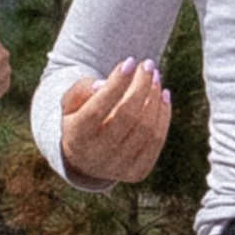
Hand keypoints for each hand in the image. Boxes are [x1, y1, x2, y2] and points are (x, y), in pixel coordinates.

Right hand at [59, 59, 170, 184]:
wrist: (85, 158)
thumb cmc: (80, 119)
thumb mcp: (70, 103)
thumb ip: (81, 90)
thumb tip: (102, 85)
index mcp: (76, 137)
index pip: (98, 107)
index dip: (116, 83)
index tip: (130, 61)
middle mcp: (96, 156)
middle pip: (127, 116)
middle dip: (141, 86)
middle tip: (148, 65)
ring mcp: (118, 167)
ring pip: (145, 128)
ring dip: (154, 97)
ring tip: (155, 76)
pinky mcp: (137, 172)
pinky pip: (156, 140)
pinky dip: (163, 115)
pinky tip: (162, 95)